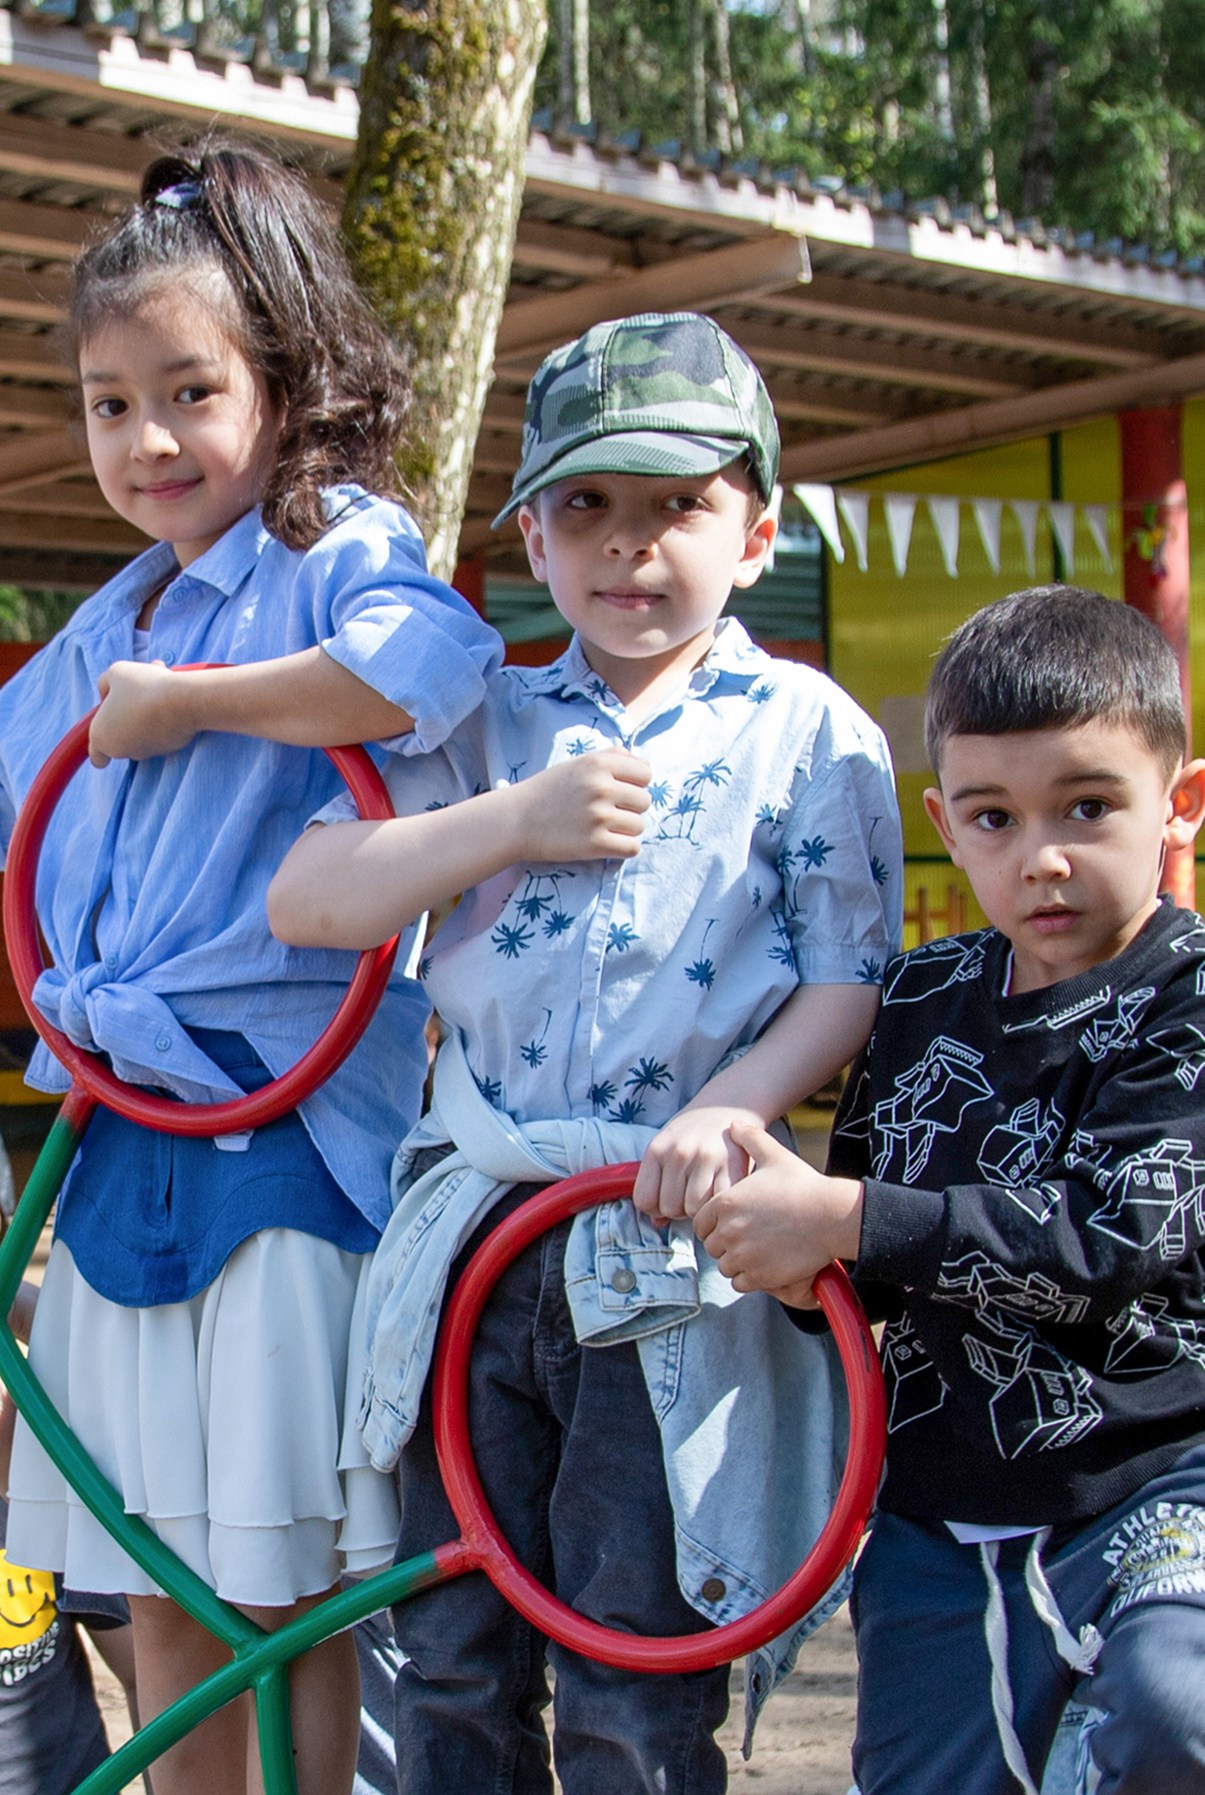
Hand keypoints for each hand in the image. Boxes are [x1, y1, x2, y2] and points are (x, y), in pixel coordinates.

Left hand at [89, 661, 194, 765]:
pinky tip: (172, 698)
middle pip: (120, 741)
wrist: (181, 700)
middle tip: (135, 695)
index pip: (97, 758)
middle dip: (126, 718)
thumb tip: (109, 694)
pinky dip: (164, 718)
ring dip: (145, 713)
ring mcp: (147, 751)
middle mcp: (123, 750)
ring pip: (142, 734)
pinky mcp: (170, 748)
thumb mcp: (115, 672)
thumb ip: (105, 684)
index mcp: (101, 738)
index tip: (109, 728)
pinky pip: (162, 732)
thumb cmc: (142, 686)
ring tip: (157, 689)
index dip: (100, 745)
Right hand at [515, 750, 650, 861]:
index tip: (620, 792)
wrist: (516, 820)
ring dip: (626, 829)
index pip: (646, 773)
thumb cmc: (547, 791)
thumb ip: (611, 758)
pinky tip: (607, 844)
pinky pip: (632, 848)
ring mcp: (599, 817)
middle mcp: (601, 787)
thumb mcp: (577, 764)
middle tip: (609, 813)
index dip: (636, 784)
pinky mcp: (595, 844)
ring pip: (639, 826)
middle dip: (630, 808)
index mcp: (598, 764)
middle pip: (644, 801)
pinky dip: (623, 848)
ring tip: (603, 828)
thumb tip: (645, 763)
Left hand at [632, 1104, 759, 1219]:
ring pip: (694, 1210)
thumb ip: (656, 1184)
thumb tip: (656, 1224)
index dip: (654, 1207)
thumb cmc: (690, 1135)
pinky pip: (718, 1203)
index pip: (644, 1200)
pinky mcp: (733, 1166)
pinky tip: (720, 1190)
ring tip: (704, 1191)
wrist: (726, 1108)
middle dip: (678, 1209)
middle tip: (689, 1193)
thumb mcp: (665, 1150)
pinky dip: (718, 1203)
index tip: (666, 1198)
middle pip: (669, 1208)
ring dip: (699, 1208)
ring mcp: (706, 1159)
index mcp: (657, 1150)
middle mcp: (679, 1153)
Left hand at [692, 1119, 863, 1294]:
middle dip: (725, 1243)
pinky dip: (748, 1277)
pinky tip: (764, 1265)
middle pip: (712, 1246)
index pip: (700, 1222)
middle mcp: (729, 1230)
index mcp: (726, 1203)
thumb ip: (750, 1138)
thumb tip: (734, 1123)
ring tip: (756, 1251)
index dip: (713, 1224)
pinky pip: (740, 1282)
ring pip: (725, 1265)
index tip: (731, 1223)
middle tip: (747, 1237)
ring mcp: (743, 1255)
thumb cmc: (803, 1184)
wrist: (830, 1215)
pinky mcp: (759, 1276)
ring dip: (736, 1261)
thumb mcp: (774, 1154)